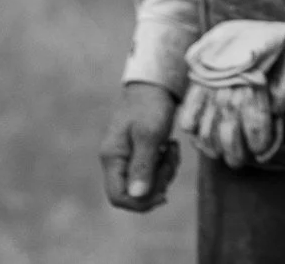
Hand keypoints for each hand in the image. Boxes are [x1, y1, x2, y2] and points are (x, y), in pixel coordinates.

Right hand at [99, 81, 179, 211]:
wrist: (154, 83)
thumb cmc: (150, 104)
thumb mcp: (149, 133)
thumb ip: (143, 165)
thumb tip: (137, 196)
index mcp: (112, 158)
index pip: (118, 197)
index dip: (140, 202)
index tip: (164, 190)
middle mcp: (116, 161)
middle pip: (134, 193)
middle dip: (158, 182)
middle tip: (170, 159)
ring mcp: (127, 157)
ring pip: (146, 184)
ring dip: (165, 172)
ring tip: (172, 148)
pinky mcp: (139, 153)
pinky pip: (152, 171)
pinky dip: (165, 164)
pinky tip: (170, 147)